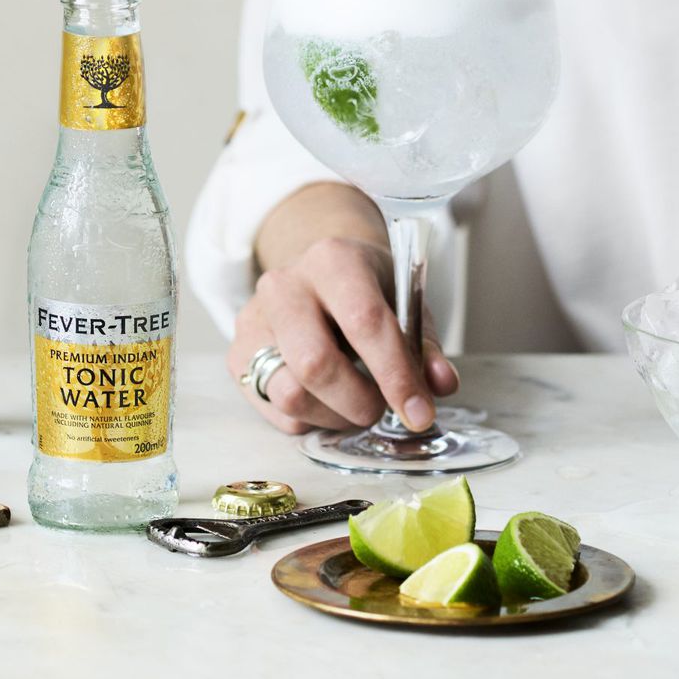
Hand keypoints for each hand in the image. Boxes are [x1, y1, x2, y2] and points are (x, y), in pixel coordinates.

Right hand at [228, 234, 459, 435]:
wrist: (316, 272)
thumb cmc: (366, 290)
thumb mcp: (404, 303)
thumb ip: (424, 345)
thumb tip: (441, 384)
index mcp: (333, 260)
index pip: (364, 321)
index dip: (396, 374)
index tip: (420, 413)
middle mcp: (284, 284)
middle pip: (316, 363)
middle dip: (358, 402)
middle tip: (381, 410)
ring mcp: (254, 319)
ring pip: (289, 393)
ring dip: (333, 416)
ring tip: (355, 406)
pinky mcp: (237, 353)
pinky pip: (273, 409)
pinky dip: (309, 419)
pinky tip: (327, 401)